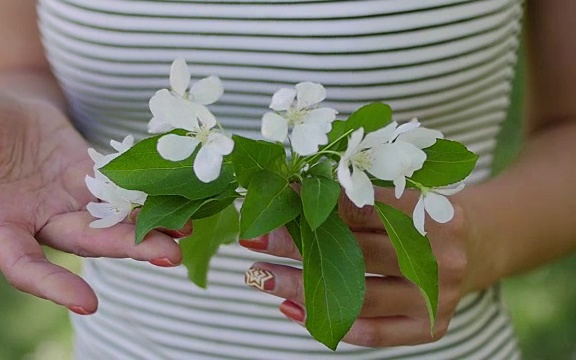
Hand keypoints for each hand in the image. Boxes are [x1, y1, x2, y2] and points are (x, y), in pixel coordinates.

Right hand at [0, 82, 182, 313]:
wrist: (9, 103)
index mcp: (3, 221)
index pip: (24, 266)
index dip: (53, 286)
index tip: (89, 304)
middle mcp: (42, 220)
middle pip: (88, 244)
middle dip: (127, 250)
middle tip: (170, 254)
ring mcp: (72, 201)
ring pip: (112, 223)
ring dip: (148, 229)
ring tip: (186, 230)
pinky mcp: (94, 179)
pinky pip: (123, 192)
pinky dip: (148, 198)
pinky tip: (178, 197)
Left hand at [240, 187, 469, 346]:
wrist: (479, 244)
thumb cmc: (424, 213)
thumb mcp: (402, 192)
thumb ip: (357, 192)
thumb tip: (289, 189)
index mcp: (432, 212)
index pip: (363, 208)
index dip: (314, 204)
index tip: (275, 201)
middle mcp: (439, 257)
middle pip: (355, 253)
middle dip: (297, 246)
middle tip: (254, 240)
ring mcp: (437, 297)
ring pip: (357, 297)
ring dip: (301, 287)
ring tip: (260, 276)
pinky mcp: (431, 327)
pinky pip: (371, 332)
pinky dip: (327, 323)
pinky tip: (291, 307)